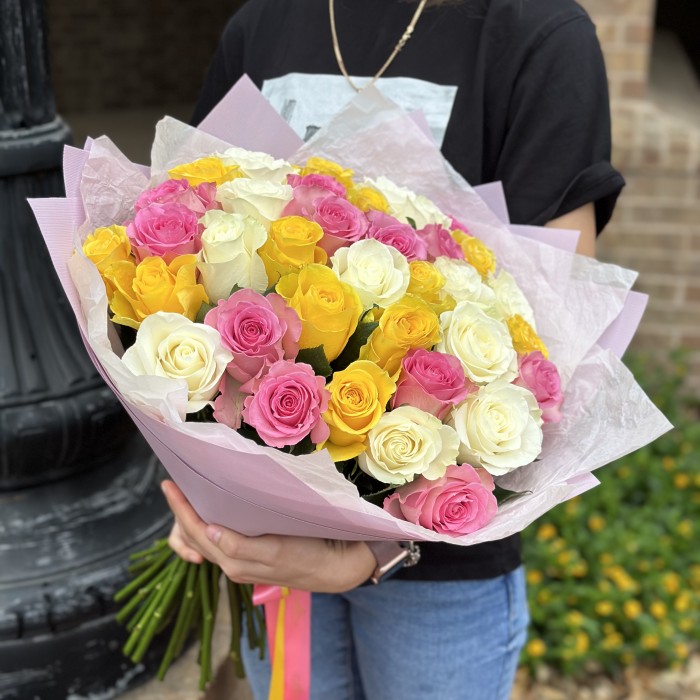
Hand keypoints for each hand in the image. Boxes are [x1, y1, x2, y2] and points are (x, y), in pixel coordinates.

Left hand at [161, 480, 376, 592]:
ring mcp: (241, 562)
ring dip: (192, 519)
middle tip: (174, 485)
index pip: (197, 533)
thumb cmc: (308, 555)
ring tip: (189, 495)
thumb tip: (208, 532)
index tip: (169, 485)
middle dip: (180, 513)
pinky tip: (213, 512)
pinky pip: (219, 542)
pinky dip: (209, 525)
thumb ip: (240, 546)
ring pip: (204, 541)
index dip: (181, 509)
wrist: (335, 567)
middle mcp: (232, 564)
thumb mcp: (276, 550)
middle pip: (195, 537)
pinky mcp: (251, 556)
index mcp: (235, 562)